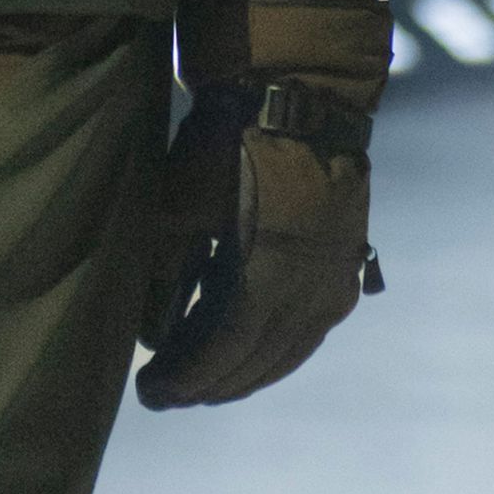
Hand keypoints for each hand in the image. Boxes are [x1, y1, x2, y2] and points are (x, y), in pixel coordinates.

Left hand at [137, 116, 373, 406]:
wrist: (303, 99)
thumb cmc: (230, 146)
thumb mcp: (180, 208)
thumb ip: (165, 279)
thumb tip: (154, 339)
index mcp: (269, 282)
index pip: (221, 355)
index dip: (183, 380)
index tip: (148, 393)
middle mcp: (311, 296)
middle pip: (254, 364)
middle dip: (207, 385)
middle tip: (165, 393)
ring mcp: (334, 286)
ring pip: (285, 355)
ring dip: (240, 374)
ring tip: (199, 380)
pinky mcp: (344, 273)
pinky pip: (306, 334)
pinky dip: (271, 351)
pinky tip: (242, 350)